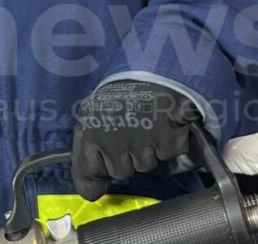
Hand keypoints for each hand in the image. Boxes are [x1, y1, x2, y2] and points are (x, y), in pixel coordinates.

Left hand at [72, 79, 202, 201]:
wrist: (157, 65)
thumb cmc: (124, 91)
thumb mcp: (94, 114)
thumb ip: (87, 153)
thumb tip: (91, 193)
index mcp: (89, 132)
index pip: (87, 175)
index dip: (99, 167)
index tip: (103, 157)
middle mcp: (114, 143)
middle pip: (121, 172)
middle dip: (128, 156)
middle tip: (132, 127)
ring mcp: (143, 145)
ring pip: (146, 166)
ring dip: (149, 150)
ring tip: (149, 121)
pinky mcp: (169, 142)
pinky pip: (169, 156)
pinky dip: (170, 143)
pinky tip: (165, 122)